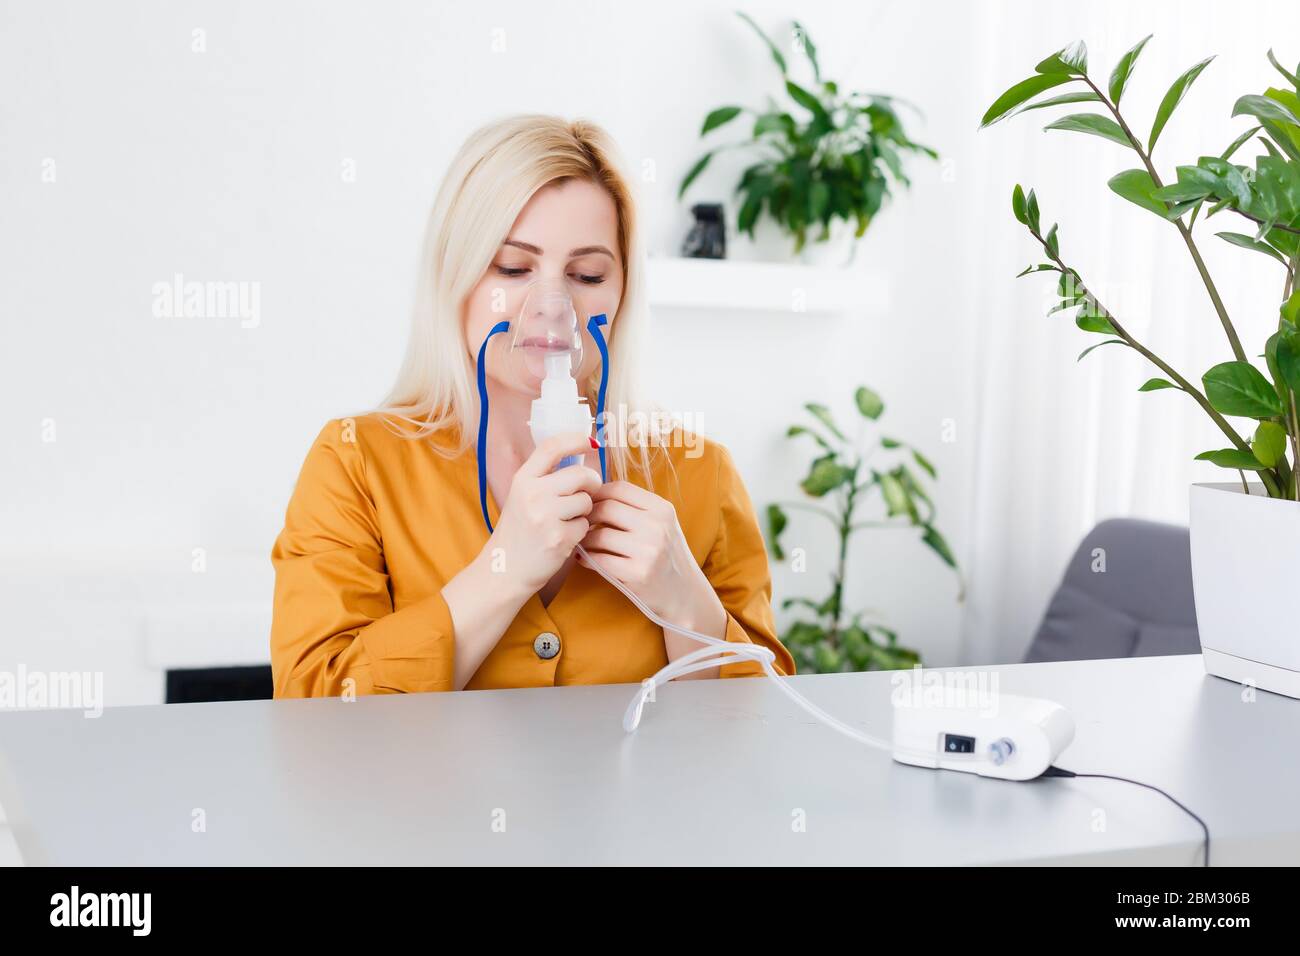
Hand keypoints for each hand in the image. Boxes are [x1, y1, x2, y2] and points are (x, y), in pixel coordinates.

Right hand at [489, 432, 601, 596]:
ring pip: (586, 501)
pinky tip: (564, 537)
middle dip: (591, 482)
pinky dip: (580, 532)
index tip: (590, 441)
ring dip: (584, 510)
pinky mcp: (558, 538)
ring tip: (567, 520)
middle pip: (580, 474)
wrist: (504, 569)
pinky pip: (585, 525)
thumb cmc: (518, 531)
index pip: (552, 447)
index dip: (575, 439)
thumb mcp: (521, 496)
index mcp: (522, 479)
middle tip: (588, 491)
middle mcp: (532, 494)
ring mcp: (545, 517)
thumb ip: (545, 477)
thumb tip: (580, 456)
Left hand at [578, 481, 725, 633]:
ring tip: (582, 543)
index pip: (620, 488)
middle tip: (580, 524)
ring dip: (584, 539)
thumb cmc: (665, 554)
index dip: (597, 493)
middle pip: (606, 508)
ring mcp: (649, 550)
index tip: (588, 503)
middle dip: (588, 515)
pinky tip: (585, 559)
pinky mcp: (638, 573)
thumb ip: (635, 507)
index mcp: (662, 509)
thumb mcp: (661, 524)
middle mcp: (657, 526)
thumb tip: (593, 493)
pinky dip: (586, 558)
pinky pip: (599, 559)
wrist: (684, 593)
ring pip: (599, 535)